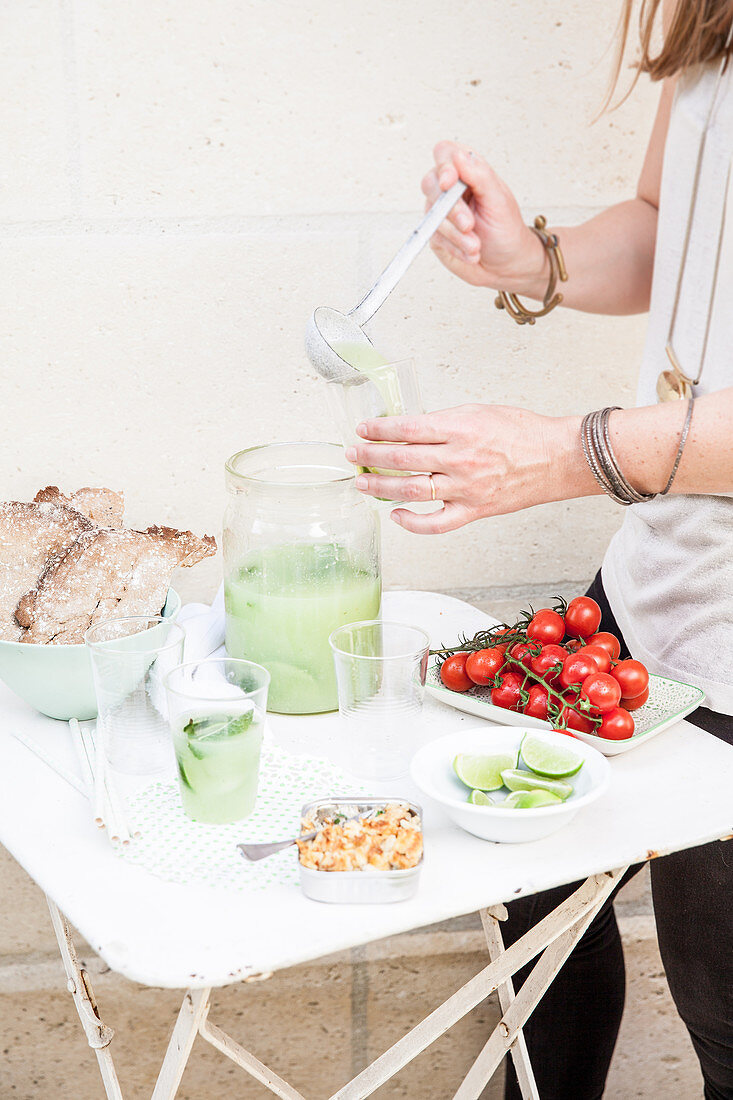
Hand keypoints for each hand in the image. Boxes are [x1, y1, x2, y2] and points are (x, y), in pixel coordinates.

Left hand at [345, 405, 587, 533]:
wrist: (556, 458)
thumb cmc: (522, 431)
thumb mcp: (478, 412)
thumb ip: (443, 422)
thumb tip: (409, 430)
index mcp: (460, 428)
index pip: (407, 429)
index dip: (379, 430)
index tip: (362, 430)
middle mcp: (459, 459)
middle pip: (402, 459)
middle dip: (370, 456)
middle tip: (353, 455)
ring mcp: (465, 488)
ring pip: (411, 490)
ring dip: (381, 487)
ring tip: (362, 483)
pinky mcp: (474, 510)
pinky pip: (436, 523)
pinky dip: (412, 522)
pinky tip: (396, 514)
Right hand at [422, 141, 546, 293]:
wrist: (506, 265)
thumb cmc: (506, 230)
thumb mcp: (499, 200)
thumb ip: (480, 175)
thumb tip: (459, 156)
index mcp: (468, 172)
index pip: (445, 154)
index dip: (444, 165)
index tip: (449, 182)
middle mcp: (451, 190)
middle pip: (431, 183)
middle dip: (451, 208)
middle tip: (469, 224)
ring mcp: (441, 212)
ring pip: (433, 215)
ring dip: (456, 234)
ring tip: (476, 245)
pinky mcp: (436, 234)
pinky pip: (435, 237)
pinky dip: (454, 247)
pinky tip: (470, 252)